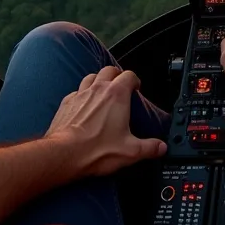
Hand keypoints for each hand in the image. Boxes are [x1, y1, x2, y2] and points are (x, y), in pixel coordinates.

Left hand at [45, 66, 165, 175]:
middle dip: (117, 74)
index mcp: (117, 95)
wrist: (64, 154)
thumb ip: (149, 148)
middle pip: (109, 70)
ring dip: (98, 80)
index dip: (135, 80)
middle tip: (121, 85)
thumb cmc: (96, 150)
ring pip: (91, 77)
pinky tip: (82, 104)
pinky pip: (75, 91)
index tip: (137, 87)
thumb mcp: (130, 152)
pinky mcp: (66, 103)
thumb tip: (161, 147)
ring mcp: (80, 94)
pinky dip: (81, 94)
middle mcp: (98, 89)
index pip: (129, 75)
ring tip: (102, 89)